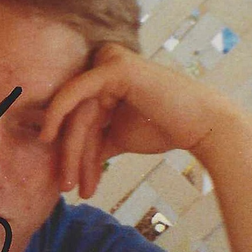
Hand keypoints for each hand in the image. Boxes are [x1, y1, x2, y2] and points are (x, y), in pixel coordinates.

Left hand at [40, 43, 243, 197]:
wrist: (202, 126)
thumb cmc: (162, 128)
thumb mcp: (117, 136)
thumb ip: (92, 139)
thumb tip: (65, 156)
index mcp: (104, 82)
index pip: (78, 117)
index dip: (73, 151)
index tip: (69, 182)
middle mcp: (103, 68)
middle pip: (75, 117)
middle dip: (70, 155)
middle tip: (66, 187)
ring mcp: (109, 63)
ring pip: (77, 113)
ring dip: (72, 152)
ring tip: (71, 184)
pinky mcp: (114, 66)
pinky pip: (76, 92)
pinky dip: (58, 114)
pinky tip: (48, 137)